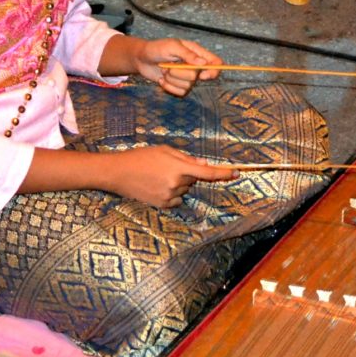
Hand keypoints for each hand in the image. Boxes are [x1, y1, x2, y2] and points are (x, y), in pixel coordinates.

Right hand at [104, 146, 238, 207]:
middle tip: (168, 167)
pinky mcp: (162, 205)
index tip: (237, 173)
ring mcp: (169, 196)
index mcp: (179, 168)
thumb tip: (204, 165)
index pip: (207, 173)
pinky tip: (157, 185)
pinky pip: (176, 199)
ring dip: (178, 183)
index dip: (224, 174)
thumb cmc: (142, 157)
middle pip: (194, 180)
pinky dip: (172, 193)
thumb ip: (187, 158)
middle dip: (187, 174)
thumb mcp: (165, 151)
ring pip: (185, 190)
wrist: (119, 173)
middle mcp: (176, 184)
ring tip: (158, 176)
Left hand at [133, 38, 222, 96]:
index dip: (214, 70)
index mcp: (196, 53)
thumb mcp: (172, 46)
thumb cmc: (156, 49)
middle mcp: (194, 66)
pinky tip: (162, 79)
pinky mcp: (179, 86)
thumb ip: (187, 54)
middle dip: (180, 73)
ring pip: (188, 86)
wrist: (141, 60)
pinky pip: (180, 93)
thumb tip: (203, 62)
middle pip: (197, 76)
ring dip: (172, 80)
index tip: (202, 74)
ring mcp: (187, 77)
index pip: (215, 63)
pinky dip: (169, 87)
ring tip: (164, 71)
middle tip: (169, 66)